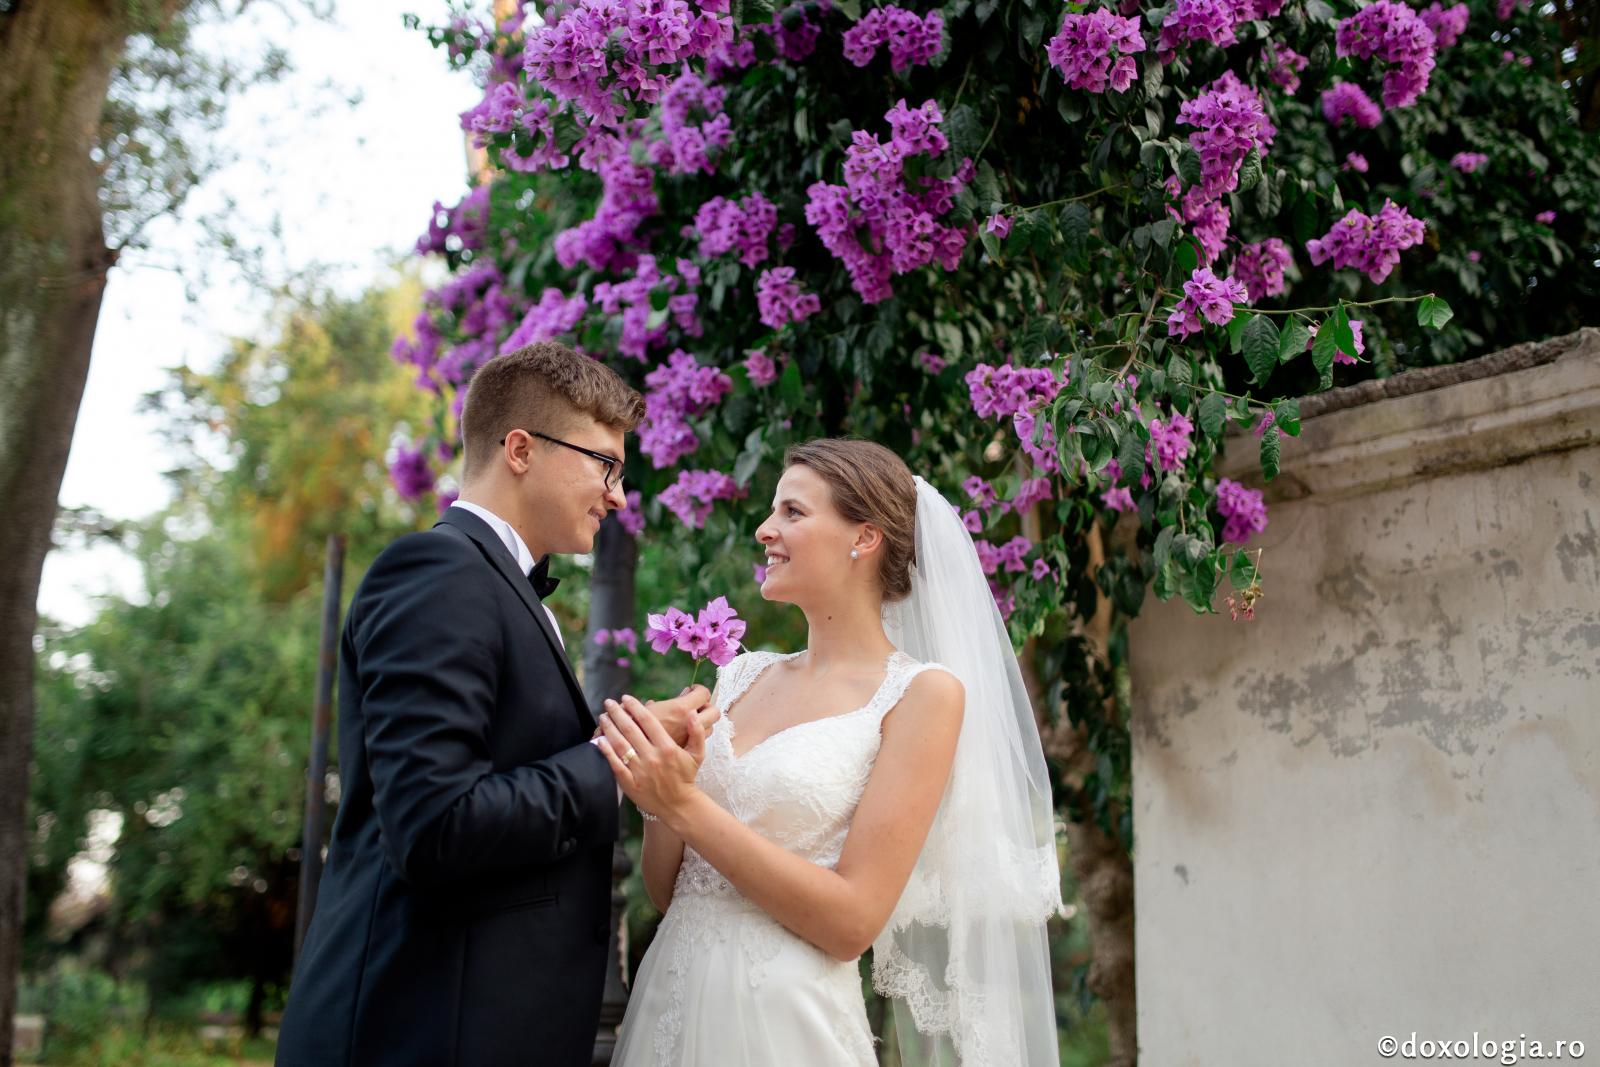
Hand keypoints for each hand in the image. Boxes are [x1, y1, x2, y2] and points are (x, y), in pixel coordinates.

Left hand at [595, 696, 704, 820]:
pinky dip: (606, 751)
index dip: (635, 707)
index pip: (648, 721)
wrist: (678, 805)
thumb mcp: (697, 754)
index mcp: (667, 747)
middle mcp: (652, 757)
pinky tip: (600, 740)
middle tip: (609, 702)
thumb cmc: (686, 777)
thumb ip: (697, 732)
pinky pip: (615, 764)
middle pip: (630, 729)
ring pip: (620, 744)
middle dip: (617, 713)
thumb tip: (691, 713)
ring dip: (609, 728)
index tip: (626, 698)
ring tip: (603, 717)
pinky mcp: (630, 782)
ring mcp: (640, 770)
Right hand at [632, 684, 718, 748]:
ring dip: (703, 721)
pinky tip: (686, 732)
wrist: (628, 748)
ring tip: (691, 718)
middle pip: (713, 712)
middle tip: (696, 705)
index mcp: (680, 708)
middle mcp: (689, 724)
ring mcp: (690, 739)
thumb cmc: (636, 724)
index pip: (704, 693)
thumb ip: (672, 700)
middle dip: (706, 707)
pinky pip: (700, 741)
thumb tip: (685, 692)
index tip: (692, 690)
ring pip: (709, 728)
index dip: (699, 689)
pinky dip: (696, 735)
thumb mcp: (652, 707)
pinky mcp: (686, 751)